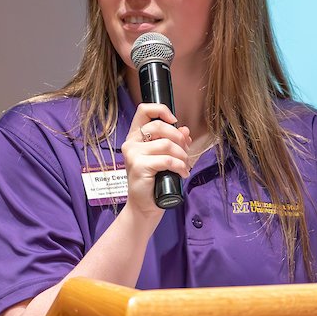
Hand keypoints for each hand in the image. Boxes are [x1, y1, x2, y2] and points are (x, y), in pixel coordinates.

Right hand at [120, 102, 191, 216]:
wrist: (144, 205)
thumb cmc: (154, 181)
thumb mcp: (165, 157)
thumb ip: (174, 141)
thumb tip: (185, 130)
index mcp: (135, 136)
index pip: (144, 110)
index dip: (161, 110)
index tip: (174, 120)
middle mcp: (131, 143)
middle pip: (158, 126)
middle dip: (178, 137)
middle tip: (185, 151)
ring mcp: (133, 154)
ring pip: (166, 144)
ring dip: (181, 155)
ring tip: (184, 165)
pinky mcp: (139, 166)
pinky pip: (167, 160)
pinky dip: (180, 166)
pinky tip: (182, 173)